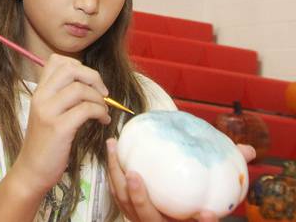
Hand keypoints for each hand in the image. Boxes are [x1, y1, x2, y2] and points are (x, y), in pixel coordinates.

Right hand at [12, 54, 110, 192]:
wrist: (32, 170)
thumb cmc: (44, 143)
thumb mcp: (47, 113)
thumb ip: (60, 96)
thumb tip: (88, 84)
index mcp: (38, 91)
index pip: (56, 60)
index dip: (78, 65)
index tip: (88, 82)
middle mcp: (41, 97)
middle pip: (70, 69)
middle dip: (93, 77)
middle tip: (102, 93)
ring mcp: (48, 112)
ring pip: (80, 89)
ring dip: (99, 99)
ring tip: (103, 111)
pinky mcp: (59, 128)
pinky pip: (85, 110)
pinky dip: (100, 112)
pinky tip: (102, 120)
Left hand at [105, 138, 256, 221]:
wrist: (169, 218)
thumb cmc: (193, 205)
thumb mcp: (212, 196)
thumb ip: (229, 175)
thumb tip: (249, 151)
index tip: (207, 213)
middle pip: (145, 216)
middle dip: (138, 197)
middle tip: (133, 173)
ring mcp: (141, 219)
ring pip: (124, 203)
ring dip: (115, 175)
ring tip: (113, 146)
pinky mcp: (128, 209)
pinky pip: (117, 194)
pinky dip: (113, 174)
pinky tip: (113, 153)